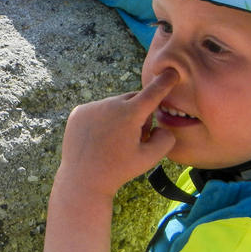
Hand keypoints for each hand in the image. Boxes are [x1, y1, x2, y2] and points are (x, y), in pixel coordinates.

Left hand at [56, 69, 177, 198]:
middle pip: (134, 100)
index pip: (152, 93)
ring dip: (119, 118)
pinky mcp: (78, 112)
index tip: (172, 72)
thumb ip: (166, 139)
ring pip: (114, 106)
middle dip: (139, 114)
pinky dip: (102, 120)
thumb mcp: (150, 158)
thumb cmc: (119, 170)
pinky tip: (98, 140)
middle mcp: (110, 104)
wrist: (83, 180)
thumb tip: (162, 126)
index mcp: (130, 114)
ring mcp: (91, 107)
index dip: (164, 82)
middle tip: (135, 138)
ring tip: (112, 143)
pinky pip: (98, 110)